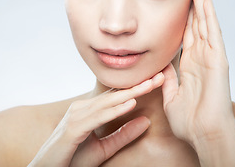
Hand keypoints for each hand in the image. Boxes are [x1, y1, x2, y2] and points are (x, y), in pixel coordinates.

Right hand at [28, 73, 163, 166]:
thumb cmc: (72, 160)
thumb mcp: (104, 149)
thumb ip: (123, 134)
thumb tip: (146, 120)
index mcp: (89, 110)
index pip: (117, 97)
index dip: (138, 88)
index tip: (157, 81)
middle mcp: (82, 108)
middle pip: (115, 95)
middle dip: (139, 86)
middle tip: (161, 76)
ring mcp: (76, 116)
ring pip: (108, 103)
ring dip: (131, 93)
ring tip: (150, 85)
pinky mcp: (73, 128)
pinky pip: (98, 117)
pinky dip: (115, 110)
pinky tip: (130, 104)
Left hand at [162, 0, 234, 164]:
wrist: (203, 134)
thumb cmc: (190, 120)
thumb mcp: (172, 94)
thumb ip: (169, 78)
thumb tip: (163, 66)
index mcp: (190, 65)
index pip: (187, 35)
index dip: (184, 17)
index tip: (180, 2)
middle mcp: (201, 57)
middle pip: (197, 24)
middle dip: (193, 4)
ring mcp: (211, 57)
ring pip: (205, 24)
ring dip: (201, 3)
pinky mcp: (218, 61)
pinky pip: (213, 34)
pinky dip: (209, 17)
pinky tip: (206, 1)